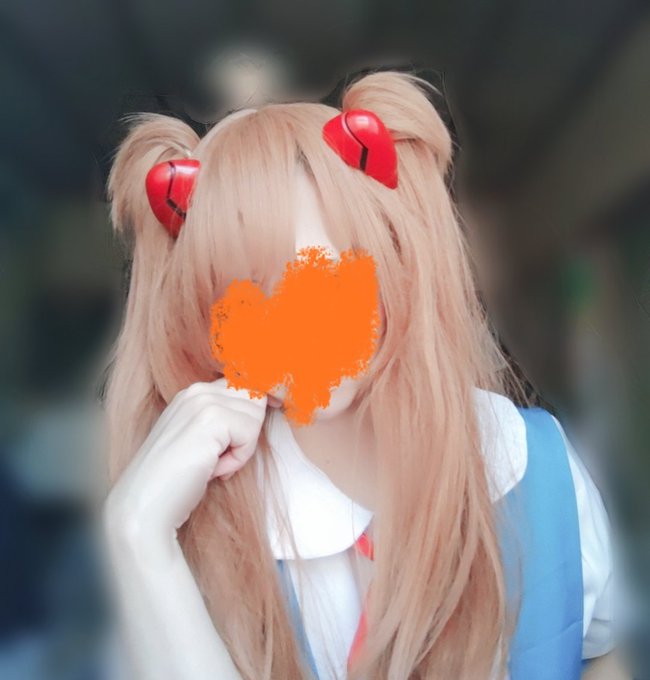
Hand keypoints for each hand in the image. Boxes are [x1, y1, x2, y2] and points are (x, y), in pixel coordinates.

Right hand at [105, 377, 266, 542]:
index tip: (232, 446)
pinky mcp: (211, 419)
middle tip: (220, 460)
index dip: (250, 418)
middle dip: (247, 433)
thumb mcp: (201, 441)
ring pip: (256, 414)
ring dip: (242, 448)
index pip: (244, 387)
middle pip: (255, 398)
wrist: (145, 506)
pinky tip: (214, 471)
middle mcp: (196, 390)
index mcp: (193, 393)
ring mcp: (202, 401)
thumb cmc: (175, 481)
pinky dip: (239, 458)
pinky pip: (250, 432)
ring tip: (213, 466)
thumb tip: (265, 405)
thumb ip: (224, 421)